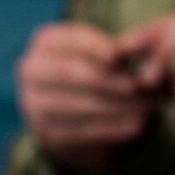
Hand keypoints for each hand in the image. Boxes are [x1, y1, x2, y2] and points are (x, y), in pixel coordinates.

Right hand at [15, 22, 151, 168]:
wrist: (79, 116)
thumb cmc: (100, 74)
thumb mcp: (106, 56)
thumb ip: (117, 52)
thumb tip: (130, 54)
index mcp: (45, 42)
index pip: (70, 40)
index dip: (95, 48)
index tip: (120, 57)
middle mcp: (31, 71)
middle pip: (68, 72)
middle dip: (105, 80)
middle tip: (136, 87)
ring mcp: (33, 104)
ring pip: (73, 104)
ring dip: (112, 108)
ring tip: (143, 109)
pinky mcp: (45, 134)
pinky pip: (79, 132)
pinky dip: (110, 130)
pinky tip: (135, 128)